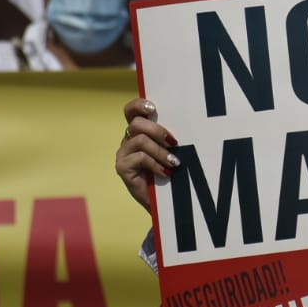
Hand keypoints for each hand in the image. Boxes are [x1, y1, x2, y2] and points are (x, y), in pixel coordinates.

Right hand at [117, 97, 181, 211]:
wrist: (165, 201)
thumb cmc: (170, 171)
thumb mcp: (170, 149)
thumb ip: (169, 136)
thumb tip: (185, 122)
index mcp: (139, 131)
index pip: (131, 111)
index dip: (138, 105)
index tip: (153, 108)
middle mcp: (128, 139)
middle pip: (136, 123)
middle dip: (157, 130)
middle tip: (173, 141)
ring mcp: (124, 153)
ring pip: (140, 140)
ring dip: (160, 151)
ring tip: (174, 162)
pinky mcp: (122, 167)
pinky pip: (140, 157)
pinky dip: (156, 164)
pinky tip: (166, 172)